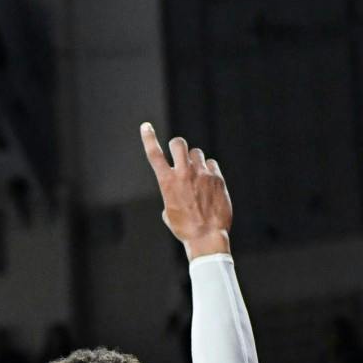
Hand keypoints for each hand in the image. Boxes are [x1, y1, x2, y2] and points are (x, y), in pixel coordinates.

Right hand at [140, 122, 231, 257]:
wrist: (207, 236)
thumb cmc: (184, 229)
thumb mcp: (169, 213)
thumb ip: (171, 195)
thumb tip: (177, 191)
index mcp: (166, 182)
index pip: (154, 154)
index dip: (148, 138)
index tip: (146, 126)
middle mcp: (183, 174)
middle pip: (178, 143)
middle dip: (177, 146)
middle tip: (179, 154)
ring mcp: (202, 174)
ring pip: (196, 152)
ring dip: (194, 159)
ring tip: (197, 175)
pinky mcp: (217, 178)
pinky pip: (211, 164)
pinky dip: (208, 170)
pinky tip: (209, 184)